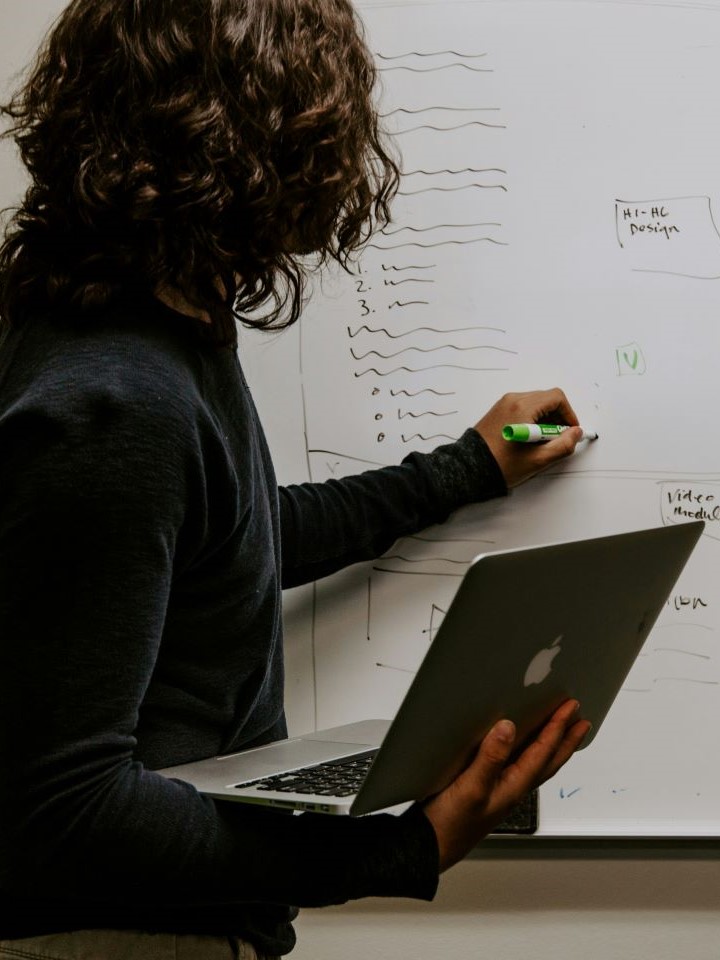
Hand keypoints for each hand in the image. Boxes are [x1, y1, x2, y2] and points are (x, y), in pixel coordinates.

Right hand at [422, 700, 590, 871]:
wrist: (431, 846)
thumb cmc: (451, 824)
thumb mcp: (471, 787)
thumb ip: (491, 758)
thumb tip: (508, 728)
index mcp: (513, 786)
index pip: (543, 752)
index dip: (558, 728)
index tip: (569, 708)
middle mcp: (513, 787)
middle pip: (549, 761)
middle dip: (566, 740)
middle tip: (581, 720)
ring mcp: (502, 790)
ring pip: (537, 765)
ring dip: (553, 747)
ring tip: (563, 732)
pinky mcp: (488, 789)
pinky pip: (520, 767)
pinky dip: (530, 754)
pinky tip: (521, 749)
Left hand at [474, 388, 582, 487]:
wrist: (469, 469)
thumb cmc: (502, 464)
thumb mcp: (538, 459)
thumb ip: (563, 445)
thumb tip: (576, 433)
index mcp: (522, 407)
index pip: (556, 398)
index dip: (569, 414)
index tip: (570, 431)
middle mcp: (512, 400)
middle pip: (546, 399)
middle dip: (558, 417)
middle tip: (558, 439)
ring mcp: (503, 404)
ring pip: (535, 404)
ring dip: (545, 419)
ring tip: (542, 442)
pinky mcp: (498, 411)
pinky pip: (522, 408)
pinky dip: (532, 419)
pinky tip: (530, 439)